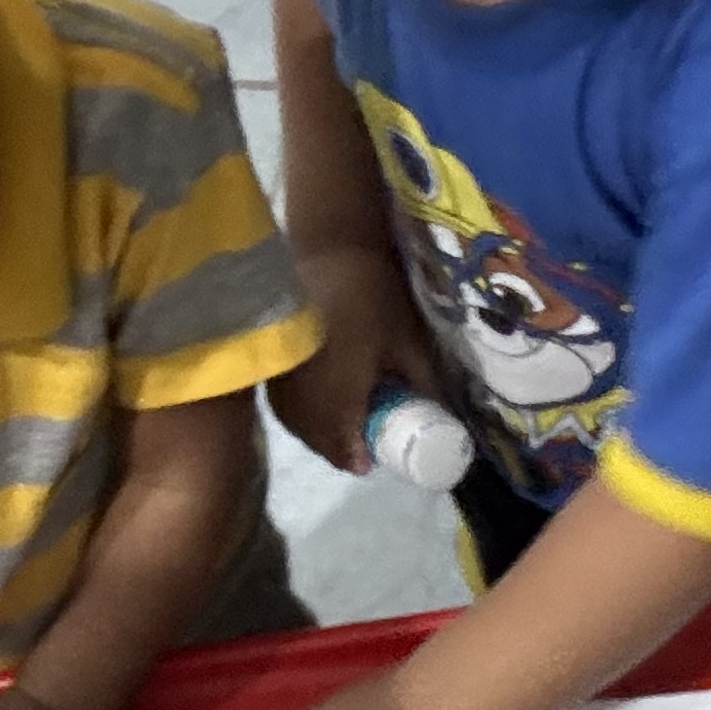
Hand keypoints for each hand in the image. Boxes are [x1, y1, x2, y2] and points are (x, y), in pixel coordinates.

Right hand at [271, 249, 437, 475]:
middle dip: (339, 449)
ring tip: (343, 427)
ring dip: (320, 434)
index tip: (371, 460)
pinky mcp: (270, 365)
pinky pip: (284, 406)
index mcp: (340, 392)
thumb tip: (439, 415)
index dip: (357, 456)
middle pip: (319, 440)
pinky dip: (302, 415)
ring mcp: (282, 381)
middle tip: (362, 446)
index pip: (344, 444)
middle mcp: (305, 394)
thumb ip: (421, 382)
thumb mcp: (407, 341)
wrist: (327, 249)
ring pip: (298, 425)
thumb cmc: (373, 295)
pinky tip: (318, 405)